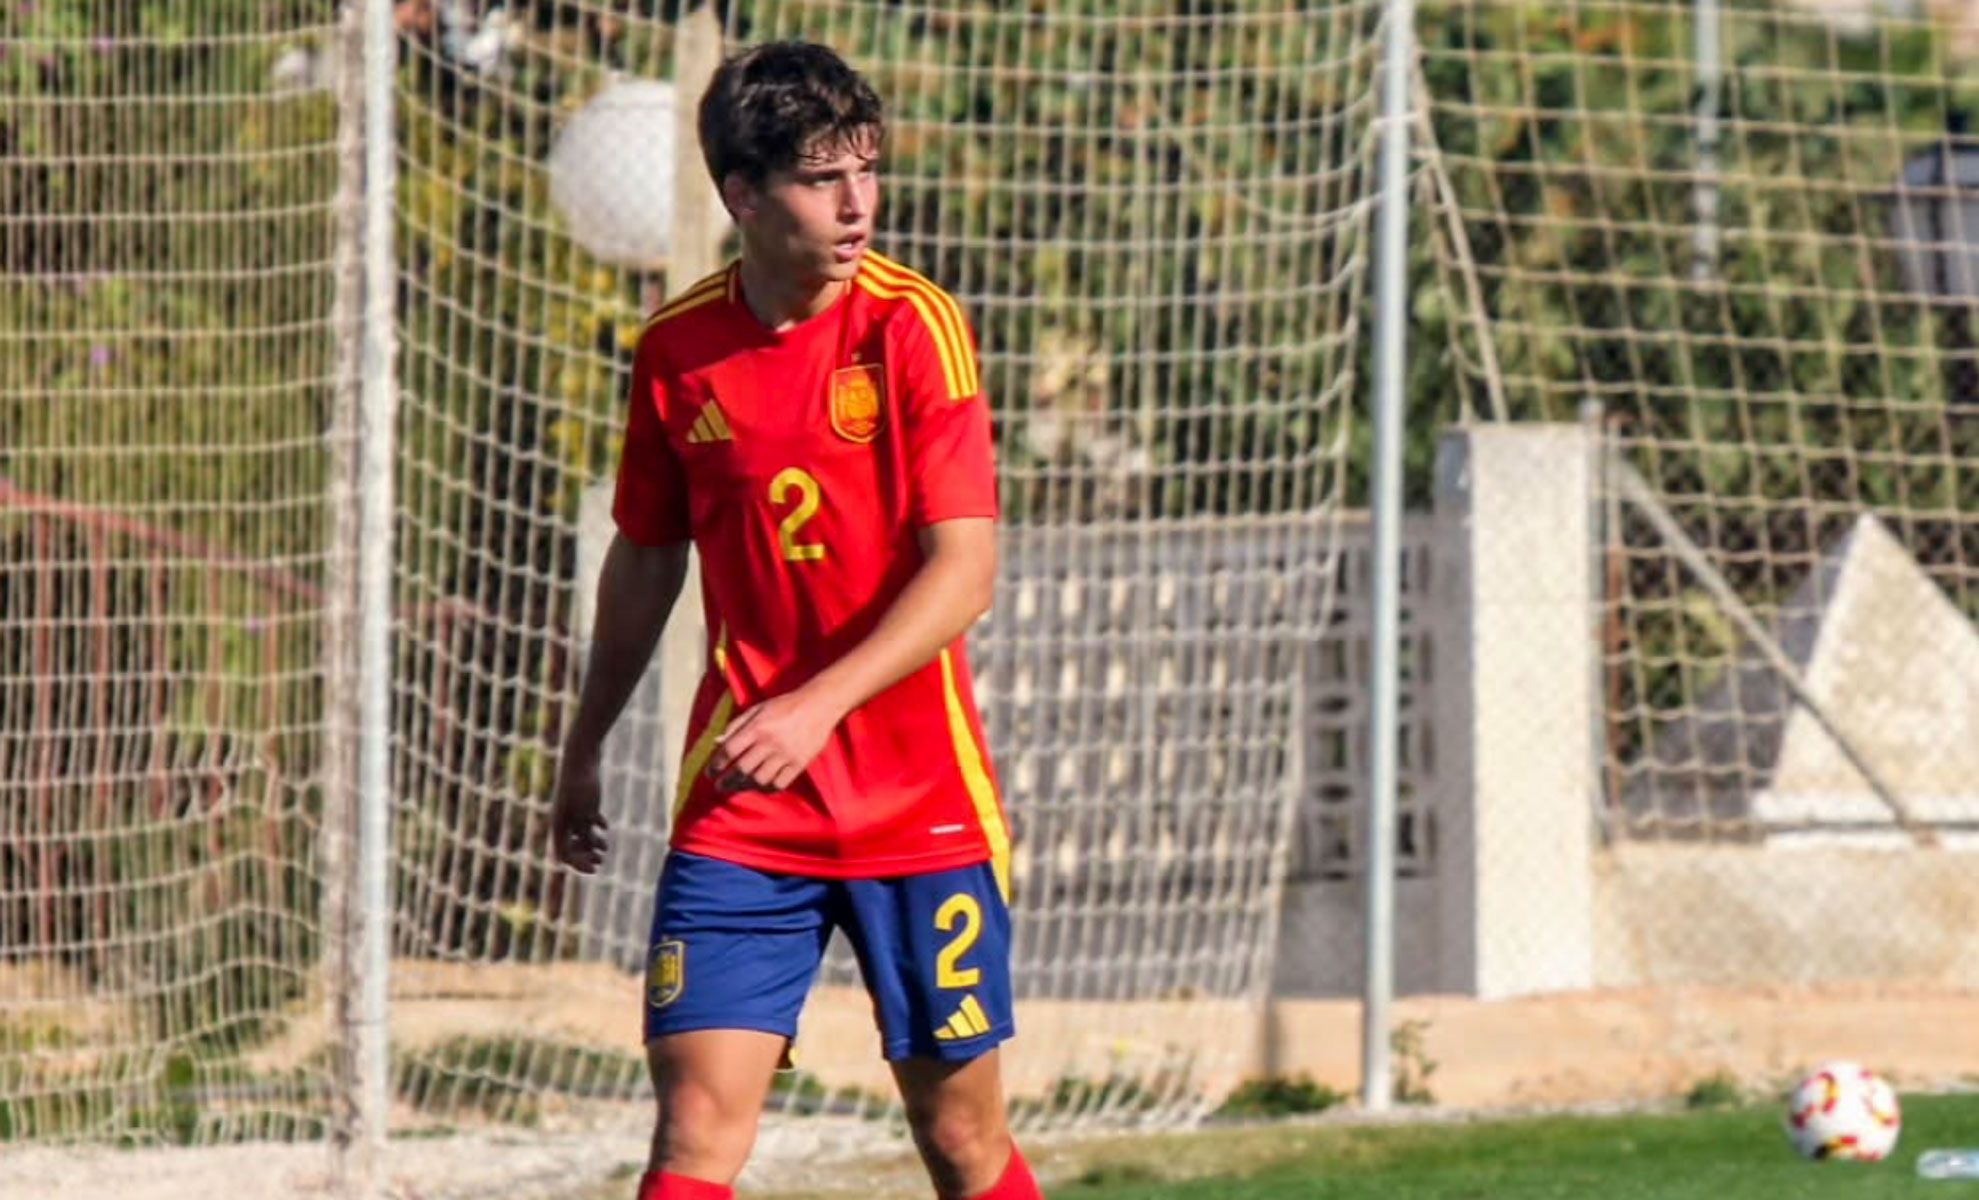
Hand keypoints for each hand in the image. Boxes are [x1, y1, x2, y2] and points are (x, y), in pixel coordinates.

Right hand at [550, 744, 608, 872]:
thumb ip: (584, 832)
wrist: (581, 755)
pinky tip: (605, 827)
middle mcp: (563, 819)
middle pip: (570, 846)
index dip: (578, 864)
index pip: (564, 854)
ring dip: (591, 843)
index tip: (595, 869)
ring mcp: (572, 809)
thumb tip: (583, 852)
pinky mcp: (582, 799)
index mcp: (559, 825)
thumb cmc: (582, 783)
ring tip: (605, 847)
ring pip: (579, 832)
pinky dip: (595, 826)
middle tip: (601, 860)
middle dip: (584, 856)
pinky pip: (586, 818)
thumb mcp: (585, 812)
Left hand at [706, 687, 841, 792]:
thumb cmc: (785, 705)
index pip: (729, 750)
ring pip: (760, 779)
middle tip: (720, 786)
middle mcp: (769, 742)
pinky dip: (768, 788)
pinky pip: (780, 783)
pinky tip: (762, 786)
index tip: (710, 773)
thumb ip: (737, 724)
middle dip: (727, 781)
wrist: (819, 705)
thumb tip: (717, 742)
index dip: (716, 764)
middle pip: (742, 769)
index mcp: (757, 727)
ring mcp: (786, 754)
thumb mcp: (758, 709)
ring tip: (739, 787)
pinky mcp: (800, 763)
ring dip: (746, 786)